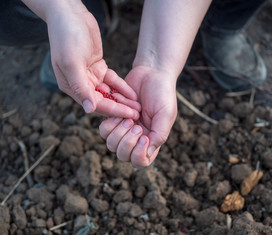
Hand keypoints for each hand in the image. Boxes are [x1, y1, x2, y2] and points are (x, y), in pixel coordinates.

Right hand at [45, 2, 139, 118]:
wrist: (71, 15)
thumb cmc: (67, 37)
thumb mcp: (72, 62)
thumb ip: (81, 87)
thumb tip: (89, 109)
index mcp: (72, 87)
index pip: (95, 104)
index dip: (113, 111)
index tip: (130, 116)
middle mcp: (81, 84)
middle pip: (104, 102)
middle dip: (121, 108)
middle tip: (138, 115)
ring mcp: (90, 76)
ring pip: (109, 93)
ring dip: (123, 100)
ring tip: (138, 107)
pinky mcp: (99, 68)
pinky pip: (112, 81)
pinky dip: (122, 87)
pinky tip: (133, 94)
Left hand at [99, 66, 176, 166]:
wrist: (151, 72)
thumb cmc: (162, 93)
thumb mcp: (166, 114)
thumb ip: (159, 135)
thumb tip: (148, 153)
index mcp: (152, 140)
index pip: (141, 161)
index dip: (138, 155)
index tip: (143, 137)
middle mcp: (137, 138)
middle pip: (123, 155)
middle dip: (126, 142)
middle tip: (135, 124)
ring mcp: (124, 129)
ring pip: (111, 144)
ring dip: (118, 132)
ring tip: (128, 117)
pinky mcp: (113, 117)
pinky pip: (104, 129)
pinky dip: (111, 121)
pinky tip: (121, 111)